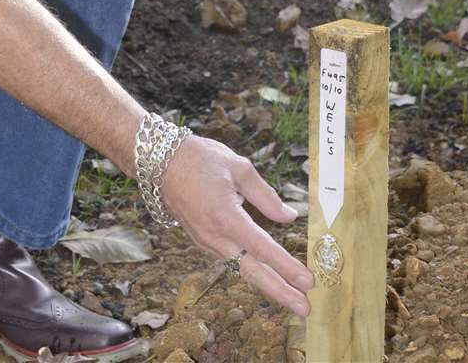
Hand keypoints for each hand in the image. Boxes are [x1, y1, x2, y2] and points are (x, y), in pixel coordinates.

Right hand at [160, 135, 313, 315]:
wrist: (160, 163)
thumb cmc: (200, 159)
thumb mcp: (238, 167)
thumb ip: (266, 195)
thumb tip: (289, 216)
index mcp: (225, 215)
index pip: (262, 248)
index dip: (286, 266)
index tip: (308, 281)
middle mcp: (214, 236)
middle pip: (252, 272)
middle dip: (280, 292)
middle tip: (305, 309)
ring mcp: (206, 242)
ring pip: (241, 270)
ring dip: (268, 285)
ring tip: (293, 299)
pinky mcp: (203, 241)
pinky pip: (231, 262)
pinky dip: (252, 273)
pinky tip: (268, 279)